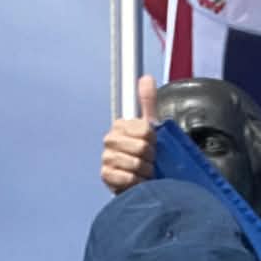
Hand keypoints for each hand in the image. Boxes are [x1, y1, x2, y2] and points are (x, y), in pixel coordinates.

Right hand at [100, 74, 159, 193]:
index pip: (146, 130)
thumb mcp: (150, 127)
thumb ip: (148, 102)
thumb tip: (146, 77)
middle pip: (142, 147)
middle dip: (151, 158)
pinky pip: (129, 178)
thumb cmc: (144, 154)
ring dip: (146, 172)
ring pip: (137, 164)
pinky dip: (138, 183)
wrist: (138, 181)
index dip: (154, 141)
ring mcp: (106, 158)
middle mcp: (110, 140)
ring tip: (144, 173)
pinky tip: (138, 182)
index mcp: (120, 125)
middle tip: (149, 161)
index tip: (152, 145)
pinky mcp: (106, 176)